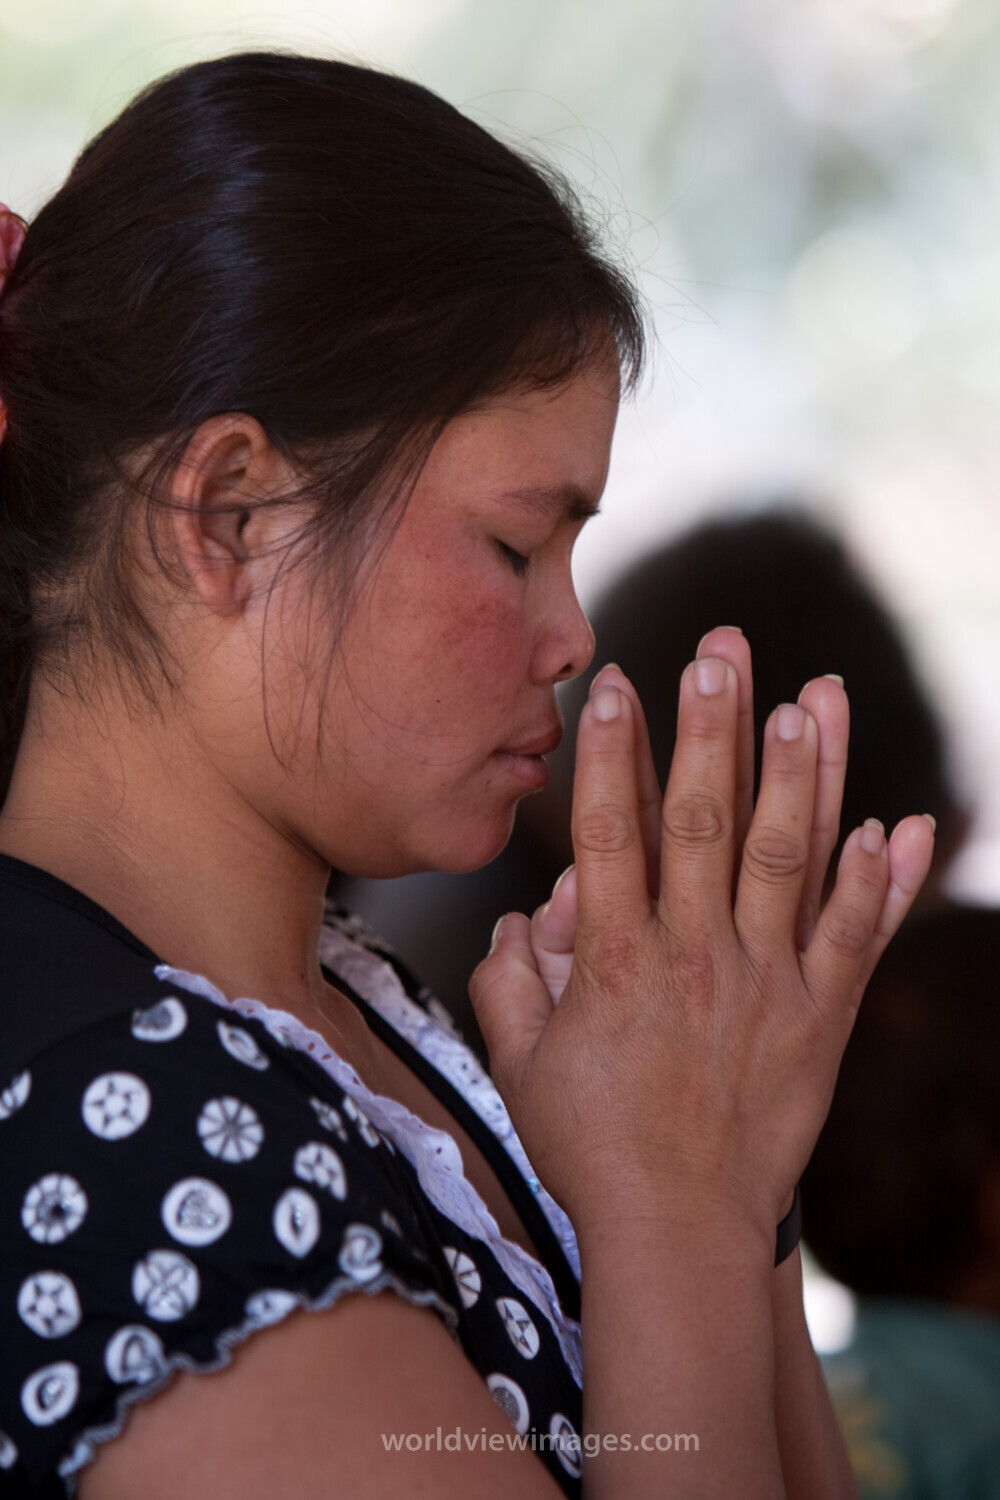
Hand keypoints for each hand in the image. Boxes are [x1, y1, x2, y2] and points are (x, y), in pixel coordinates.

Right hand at [470, 631, 933, 1241]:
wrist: (679, 1232)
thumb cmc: (590, 1148)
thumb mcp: (520, 1065)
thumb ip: (509, 980)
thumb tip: (525, 914)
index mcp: (615, 963)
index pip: (610, 834)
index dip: (612, 754)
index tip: (617, 684)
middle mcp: (695, 958)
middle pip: (704, 824)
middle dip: (713, 730)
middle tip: (722, 652)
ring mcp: (766, 986)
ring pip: (788, 860)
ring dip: (802, 775)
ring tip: (811, 698)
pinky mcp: (820, 1021)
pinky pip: (856, 940)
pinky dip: (876, 882)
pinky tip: (892, 823)